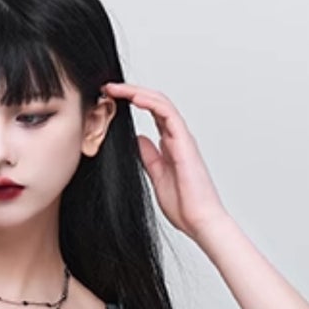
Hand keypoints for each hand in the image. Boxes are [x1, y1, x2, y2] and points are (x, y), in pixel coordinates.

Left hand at [101, 81, 225, 237]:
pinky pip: (168, 114)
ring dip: (138, 92)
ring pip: (161, 102)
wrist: (200, 222)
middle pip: (155, 102)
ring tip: (117, 88)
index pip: (152, 112)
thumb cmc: (184, 205)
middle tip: (109, 87)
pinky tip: (135, 98)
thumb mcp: (156, 177)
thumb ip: (149, 157)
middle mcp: (178, 137)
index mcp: (171, 144)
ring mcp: (182, 138)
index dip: (133, 101)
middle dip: (131, 91)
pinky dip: (151, 102)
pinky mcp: (184, 143)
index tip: (111, 98)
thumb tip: (139, 140)